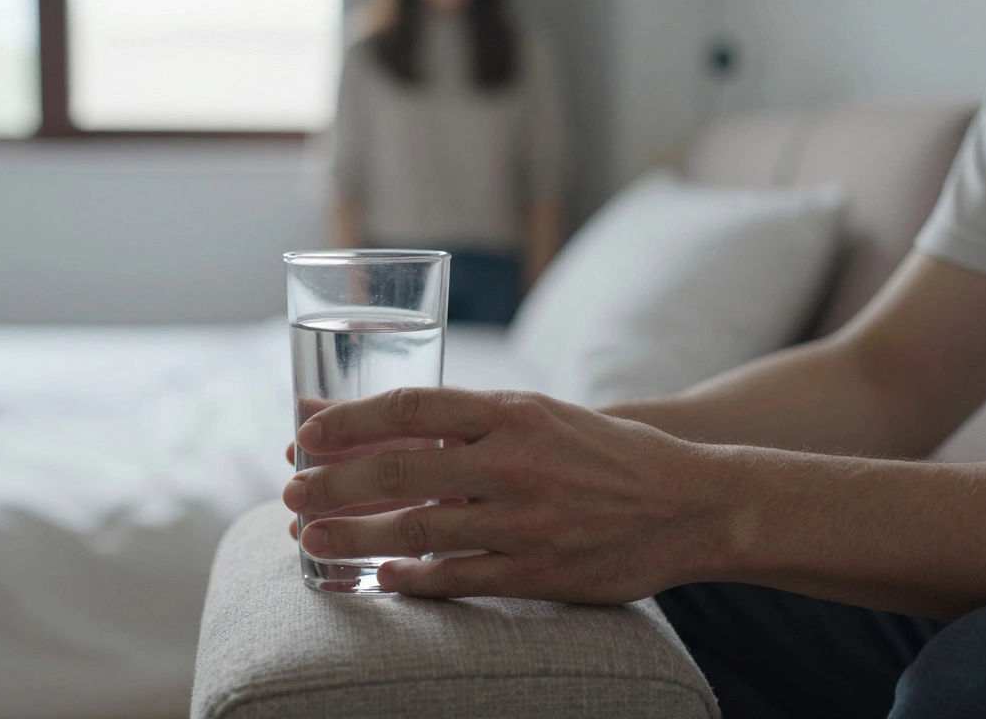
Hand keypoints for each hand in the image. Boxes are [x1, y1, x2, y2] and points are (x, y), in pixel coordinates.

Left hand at [280, 388, 733, 602]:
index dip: (349, 421)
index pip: (410, 406)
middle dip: (332, 484)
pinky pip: (459, 578)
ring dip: (353, 536)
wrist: (694, 503)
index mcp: (513, 412)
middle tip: (291, 493)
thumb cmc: (612, 453)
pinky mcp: (540, 571)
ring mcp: (526, 520)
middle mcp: (514, 462)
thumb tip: (395, 426)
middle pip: (399, 470)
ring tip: (309, 541)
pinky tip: (380, 578)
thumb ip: (476, 422)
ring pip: (417, 530)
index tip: (306, 435)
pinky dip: (412, 578)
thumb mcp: (546, 416)